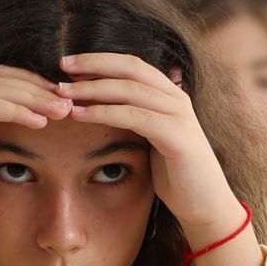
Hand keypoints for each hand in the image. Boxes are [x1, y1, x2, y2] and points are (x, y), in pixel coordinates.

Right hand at [0, 68, 68, 251]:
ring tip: (62, 111)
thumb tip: (20, 130)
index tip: (65, 99)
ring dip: (33, 98)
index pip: (3, 78)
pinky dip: (13, 110)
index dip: (35, 84)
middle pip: (3, 78)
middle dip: (40, 88)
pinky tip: (37, 121)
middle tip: (72, 101)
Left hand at [57, 53, 259, 265]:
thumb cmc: (176, 175)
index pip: (132, 64)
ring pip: (130, 89)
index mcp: (170, 95)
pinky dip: (104, 112)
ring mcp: (179, 115)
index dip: (100, 59)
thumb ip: (135, 118)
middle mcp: (177, 98)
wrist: (205, 206)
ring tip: (64, 92)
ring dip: (93, 88)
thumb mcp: (152, 139)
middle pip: (131, 68)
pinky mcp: (177, 136)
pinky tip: (81, 115)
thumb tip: (103, 107)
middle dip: (93, 64)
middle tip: (61, 66)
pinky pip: (134, 116)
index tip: (69, 63)